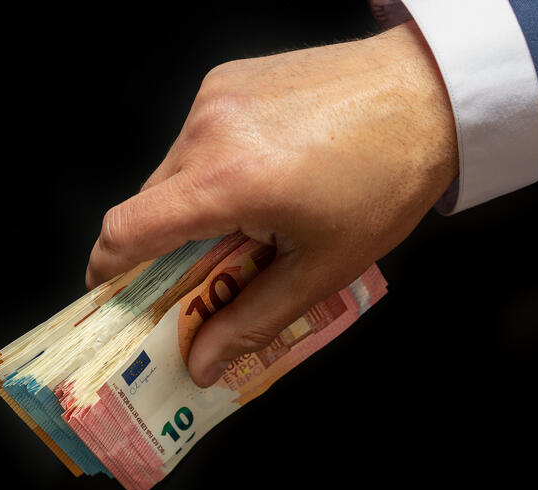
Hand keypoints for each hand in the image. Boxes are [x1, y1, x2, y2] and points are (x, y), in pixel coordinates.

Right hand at [85, 22, 457, 386]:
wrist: (430, 97)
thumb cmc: (386, 181)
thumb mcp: (321, 268)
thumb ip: (250, 320)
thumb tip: (199, 364)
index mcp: (224, 181)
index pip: (125, 231)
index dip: (107, 271)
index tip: (113, 298)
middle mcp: (207, 131)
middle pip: (147, 205)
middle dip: (164, 248)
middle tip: (202, 278)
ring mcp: (215, 98)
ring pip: (172, 171)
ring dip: (193, 206)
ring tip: (251, 223)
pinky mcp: (228, 79)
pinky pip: (198, 137)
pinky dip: (213, 167)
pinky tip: (263, 177)